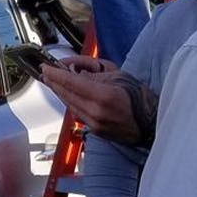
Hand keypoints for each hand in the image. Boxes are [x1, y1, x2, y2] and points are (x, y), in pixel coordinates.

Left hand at [39, 60, 156, 145]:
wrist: (151, 122)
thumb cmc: (139, 96)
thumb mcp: (118, 76)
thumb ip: (94, 74)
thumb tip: (74, 72)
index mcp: (103, 96)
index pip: (71, 82)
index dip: (55, 73)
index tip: (45, 66)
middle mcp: (96, 112)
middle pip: (66, 94)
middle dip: (53, 81)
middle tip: (45, 71)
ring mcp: (94, 124)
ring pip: (68, 104)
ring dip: (60, 92)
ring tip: (55, 81)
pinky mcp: (94, 130)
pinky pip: (76, 113)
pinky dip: (70, 101)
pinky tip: (69, 94)